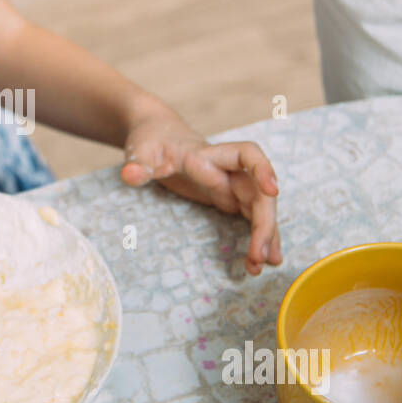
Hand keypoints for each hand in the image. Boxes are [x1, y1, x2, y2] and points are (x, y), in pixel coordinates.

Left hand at [121, 113, 282, 274]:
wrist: (157, 137)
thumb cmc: (151, 140)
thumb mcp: (141, 150)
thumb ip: (139, 163)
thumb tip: (129, 174)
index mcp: (209, 154)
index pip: (247, 154)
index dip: (263, 169)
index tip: (272, 190)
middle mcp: (228, 169)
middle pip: (259, 193)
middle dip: (264, 223)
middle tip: (260, 256)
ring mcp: (231, 185)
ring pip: (259, 209)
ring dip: (265, 236)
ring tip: (264, 265)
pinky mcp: (229, 199)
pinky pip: (250, 219)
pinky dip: (256, 238)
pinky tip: (258, 260)